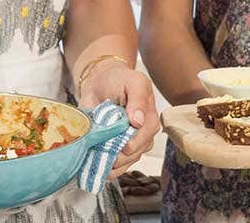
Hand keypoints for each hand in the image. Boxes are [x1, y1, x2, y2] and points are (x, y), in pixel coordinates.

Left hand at [78, 62, 160, 177]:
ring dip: (116, 165)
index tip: (125, 146)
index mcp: (149, 115)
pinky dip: (111, 169)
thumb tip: (138, 122)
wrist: (100, 81)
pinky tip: (103, 169)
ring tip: (103, 164)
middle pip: (138, 150)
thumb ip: (138, 99)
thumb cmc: (118, 79)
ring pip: (129, 160)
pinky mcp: (118, 147)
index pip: (147, 133)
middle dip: (124, 156)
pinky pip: (119, 164)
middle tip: (110, 156)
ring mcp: (131, 140)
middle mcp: (143, 131)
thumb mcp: (132, 82)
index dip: (136, 141)